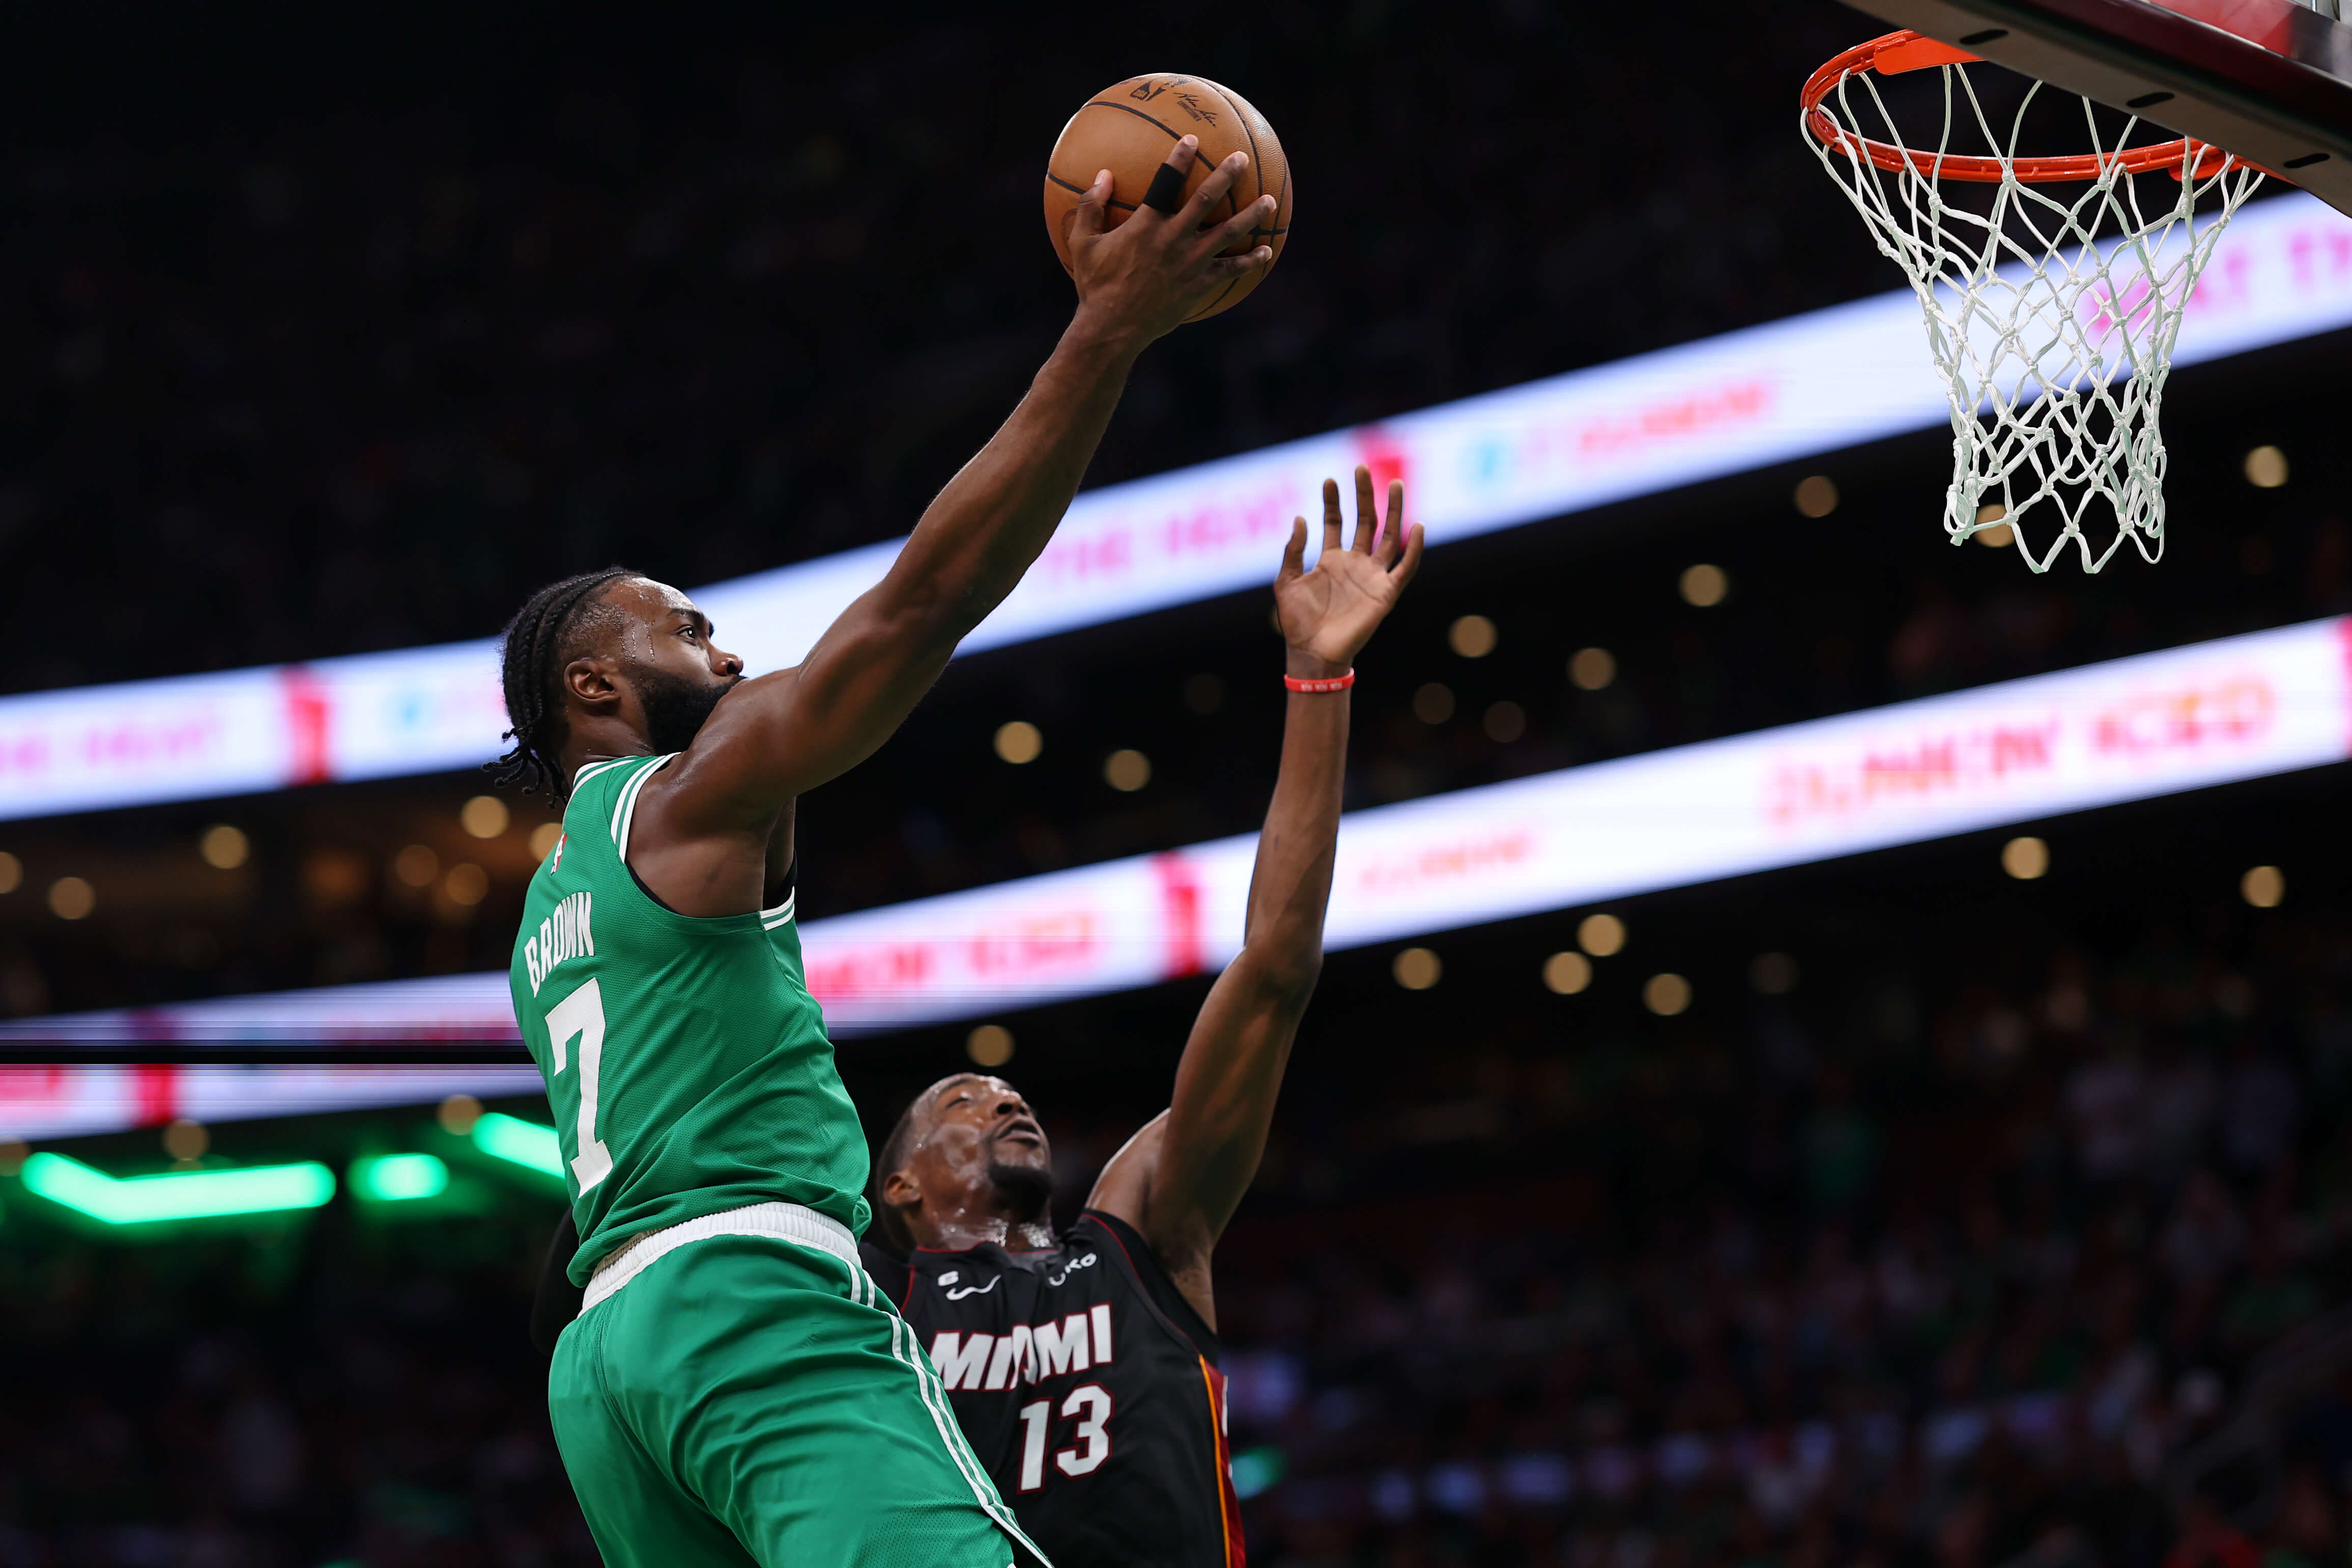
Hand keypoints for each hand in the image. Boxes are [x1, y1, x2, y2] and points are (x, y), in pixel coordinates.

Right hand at [1064, 137, 1276, 351]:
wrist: (1112, 329)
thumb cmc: (1096, 286)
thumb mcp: (1083, 244)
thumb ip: (1091, 207)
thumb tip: (1102, 175)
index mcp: (1146, 226)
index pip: (1165, 182)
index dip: (1179, 159)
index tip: (1192, 139)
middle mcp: (1173, 240)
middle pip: (1206, 200)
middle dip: (1226, 176)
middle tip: (1241, 159)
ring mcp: (1190, 263)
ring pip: (1227, 233)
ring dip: (1250, 215)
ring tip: (1270, 200)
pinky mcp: (1199, 285)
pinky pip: (1230, 271)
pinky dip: (1249, 261)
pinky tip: (1265, 252)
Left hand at [1273, 467, 1424, 676]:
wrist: (1313, 653)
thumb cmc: (1298, 622)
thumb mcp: (1286, 581)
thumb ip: (1293, 550)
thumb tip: (1300, 518)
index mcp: (1331, 560)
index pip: (1336, 522)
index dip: (1333, 501)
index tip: (1330, 479)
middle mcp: (1355, 564)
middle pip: (1364, 522)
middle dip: (1364, 495)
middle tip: (1361, 468)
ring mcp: (1372, 576)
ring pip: (1388, 536)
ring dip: (1392, 511)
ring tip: (1394, 484)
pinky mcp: (1386, 592)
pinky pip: (1405, 567)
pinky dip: (1414, 548)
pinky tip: (1417, 525)